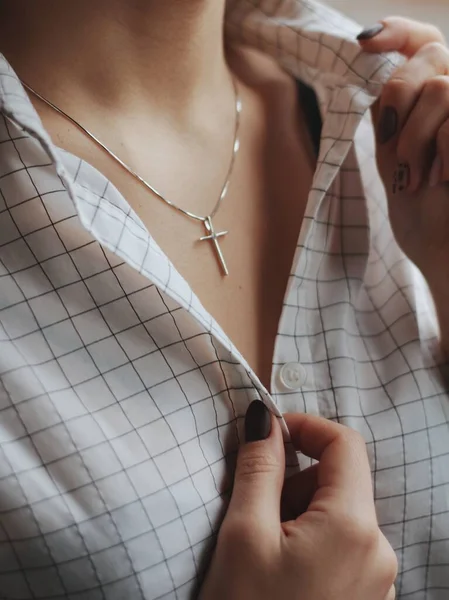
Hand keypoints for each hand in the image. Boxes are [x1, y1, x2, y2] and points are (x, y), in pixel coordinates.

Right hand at [199, 401, 396, 599]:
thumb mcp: (244, 533)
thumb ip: (259, 466)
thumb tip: (264, 419)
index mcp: (353, 527)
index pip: (345, 444)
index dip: (305, 427)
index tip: (269, 433)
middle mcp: (378, 550)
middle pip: (338, 480)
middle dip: (294, 479)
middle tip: (252, 505)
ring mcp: (376, 579)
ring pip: (337, 514)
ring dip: (297, 511)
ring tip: (260, 546)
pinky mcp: (365, 598)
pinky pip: (341, 545)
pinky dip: (308, 539)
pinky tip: (277, 568)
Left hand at [358, 18, 448, 296]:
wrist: (446, 254)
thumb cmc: (422, 210)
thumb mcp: (395, 152)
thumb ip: (392, 107)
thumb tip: (372, 51)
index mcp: (443, 101)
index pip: (427, 40)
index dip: (399, 32)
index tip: (365, 41)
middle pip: (429, 55)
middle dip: (397, 102)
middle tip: (399, 154)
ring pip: (439, 88)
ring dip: (413, 137)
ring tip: (415, 176)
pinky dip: (436, 151)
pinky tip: (437, 181)